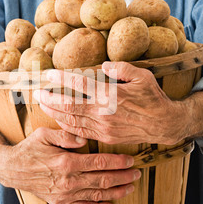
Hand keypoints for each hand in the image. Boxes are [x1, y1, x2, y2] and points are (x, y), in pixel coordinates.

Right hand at [0, 127, 139, 203]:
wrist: (12, 169)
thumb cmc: (29, 149)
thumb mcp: (44, 134)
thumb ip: (66, 135)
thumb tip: (84, 138)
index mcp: (67, 163)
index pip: (100, 163)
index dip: (118, 162)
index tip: (130, 159)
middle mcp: (69, 181)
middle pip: (103, 180)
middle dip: (123, 177)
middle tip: (137, 173)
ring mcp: (66, 194)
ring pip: (97, 195)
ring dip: (116, 192)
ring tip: (130, 188)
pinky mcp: (61, 202)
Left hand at [34, 61, 190, 145]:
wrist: (164, 124)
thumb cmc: (153, 97)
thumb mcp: (142, 76)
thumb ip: (121, 68)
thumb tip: (103, 66)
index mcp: (111, 94)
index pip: (80, 84)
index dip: (61, 79)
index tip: (48, 74)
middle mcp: (104, 112)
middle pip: (69, 106)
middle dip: (50, 99)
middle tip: (38, 93)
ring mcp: (103, 127)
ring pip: (72, 121)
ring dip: (55, 113)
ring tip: (43, 105)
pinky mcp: (105, 137)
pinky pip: (81, 132)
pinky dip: (67, 126)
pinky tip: (60, 119)